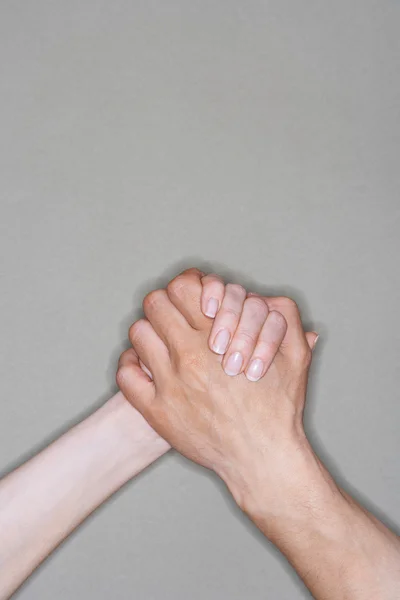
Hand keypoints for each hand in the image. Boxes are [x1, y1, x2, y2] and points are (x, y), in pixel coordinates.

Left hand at [116, 268, 317, 526]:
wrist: (263, 459)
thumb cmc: (279, 409)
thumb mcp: (296, 356)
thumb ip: (285, 318)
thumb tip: (267, 299)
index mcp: (218, 339)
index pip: (183, 286)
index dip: (186, 286)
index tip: (192, 298)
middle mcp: (189, 357)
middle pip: (155, 304)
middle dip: (166, 304)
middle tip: (175, 315)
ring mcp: (169, 384)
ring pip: (138, 333)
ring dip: (150, 332)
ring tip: (162, 340)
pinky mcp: (156, 412)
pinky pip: (125, 375)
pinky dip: (131, 364)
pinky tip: (146, 366)